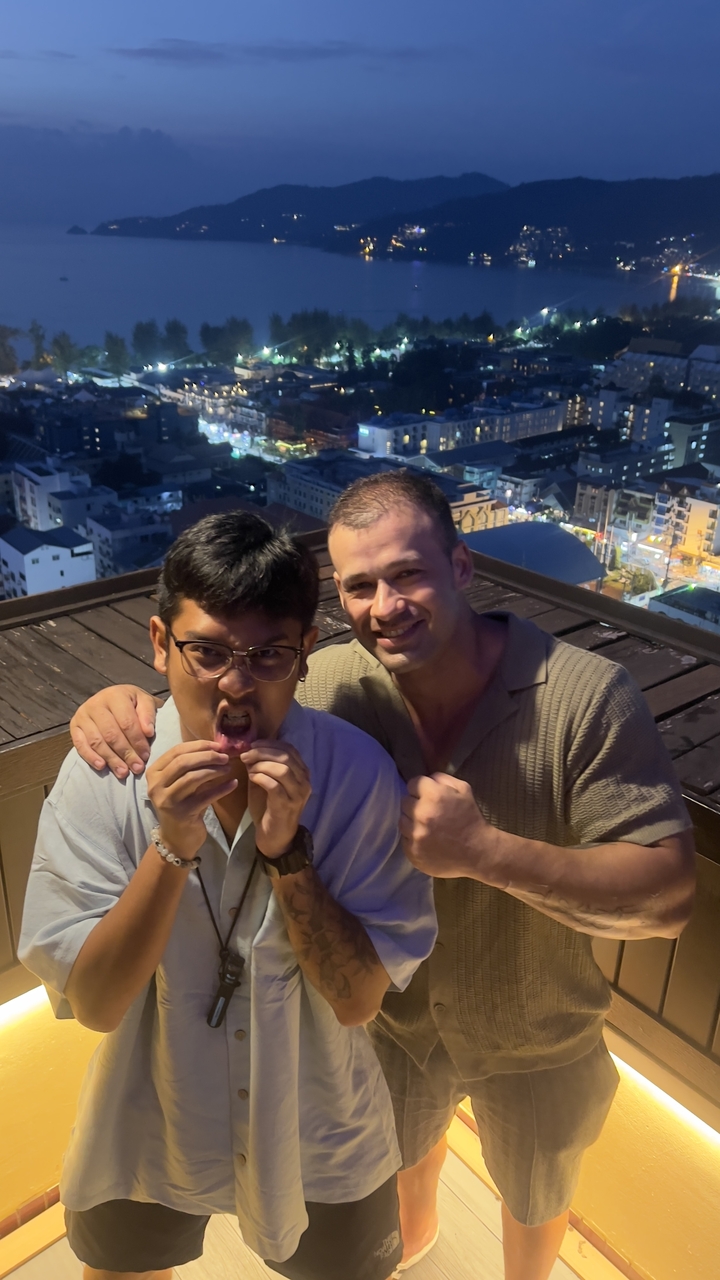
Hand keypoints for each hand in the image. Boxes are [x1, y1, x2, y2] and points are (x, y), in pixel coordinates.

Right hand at [71, 686, 160, 779]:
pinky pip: (80, 745)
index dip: (137, 741)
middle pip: (111, 734)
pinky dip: (91, 757)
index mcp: (115, 695)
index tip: (146, 755)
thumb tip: (148, 732)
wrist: (113, 699)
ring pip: (97, 741)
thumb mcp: (145, 702)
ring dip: (111, 759)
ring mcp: (83, 715)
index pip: (126, 722)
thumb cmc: (132, 703)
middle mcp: (96, 703)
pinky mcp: (74, 726)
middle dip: (126, 753)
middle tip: (137, 768)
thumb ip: (148, 714)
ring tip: (123, 772)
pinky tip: (102, 767)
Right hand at [147, 740, 235, 858]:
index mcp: (154, 773)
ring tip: (228, 768)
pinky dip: (222, 788)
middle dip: (207, 756)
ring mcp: (167, 800)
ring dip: (214, 770)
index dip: (199, 745)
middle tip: (225, 757)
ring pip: (193, 777)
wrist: (176, 838)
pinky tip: (233, 783)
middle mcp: (156, 786)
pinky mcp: (182, 813)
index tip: (217, 745)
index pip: (176, 751)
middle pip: (183, 762)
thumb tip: (215, 747)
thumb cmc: (181, 804)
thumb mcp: (179, 783)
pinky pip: (206, 796)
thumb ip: (189, 765)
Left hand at [240, 741, 310, 857]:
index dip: (270, 744)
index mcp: (302, 773)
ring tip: (248, 768)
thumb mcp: (267, 782)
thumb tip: (249, 750)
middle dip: (262, 752)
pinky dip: (261, 778)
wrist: (275, 836)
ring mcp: (297, 794)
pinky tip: (252, 778)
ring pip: (282, 769)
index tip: (252, 745)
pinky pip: (274, 786)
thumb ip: (262, 766)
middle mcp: (304, 781)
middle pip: (285, 757)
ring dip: (261, 765)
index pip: (289, 749)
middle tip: (246, 755)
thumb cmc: (270, 808)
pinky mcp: (287, 805)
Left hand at [400, 773, 500, 879]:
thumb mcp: (463, 789)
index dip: (421, 788)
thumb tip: (426, 779)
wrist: (477, 852)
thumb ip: (441, 779)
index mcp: (433, 796)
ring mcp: (415, 835)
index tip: (427, 795)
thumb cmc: (471, 818)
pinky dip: (413, 838)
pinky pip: (404, 839)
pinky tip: (427, 840)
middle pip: (405, 801)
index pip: (412, 784)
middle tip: (429, 812)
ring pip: (402, 820)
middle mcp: (421, 814)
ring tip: (427, 827)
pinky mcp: (412, 852)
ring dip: (412, 821)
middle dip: (416, 804)